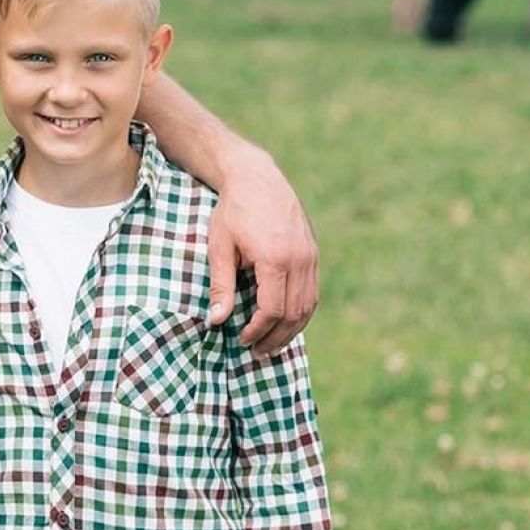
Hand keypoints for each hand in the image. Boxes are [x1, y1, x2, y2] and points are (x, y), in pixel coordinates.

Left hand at [206, 150, 318, 357]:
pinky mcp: (313, 253)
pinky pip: (312, 291)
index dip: (258, 330)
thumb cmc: (233, 211)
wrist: (256, 176)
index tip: (242, 339)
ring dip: (291, 330)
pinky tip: (285, 322)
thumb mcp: (220, 246)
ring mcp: (310, 256)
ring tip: (272, 345)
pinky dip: (301, 312)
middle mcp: (299, 259)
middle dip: (276, 337)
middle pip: (294, 313)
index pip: (272, 309)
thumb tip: (217, 321)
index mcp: (274, 258)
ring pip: (308, 305)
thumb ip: (221, 285)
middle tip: (258, 353)